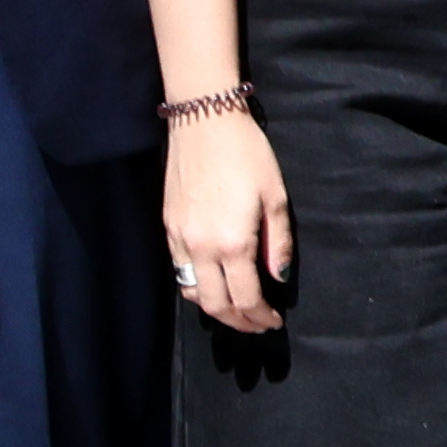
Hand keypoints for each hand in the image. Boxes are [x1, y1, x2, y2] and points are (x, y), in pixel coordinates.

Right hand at [167, 108, 291, 333]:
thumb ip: (278, 243)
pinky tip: (213, 282)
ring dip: (215, 308)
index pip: (246, 297)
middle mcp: (200, 248)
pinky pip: (179, 270)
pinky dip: (197, 286)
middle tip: (257, 324)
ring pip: (192, 292)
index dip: (261, 316)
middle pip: (215, 305)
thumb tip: (278, 277)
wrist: (204, 122)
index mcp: (232, 243)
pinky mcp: (168, 227)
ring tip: (236, 309)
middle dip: (238, 322)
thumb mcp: (275, 197)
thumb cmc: (247, 155)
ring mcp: (179, 239)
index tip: (273, 321)